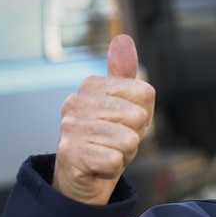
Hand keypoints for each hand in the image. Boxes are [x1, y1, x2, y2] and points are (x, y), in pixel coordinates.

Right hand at [53, 34, 155, 204]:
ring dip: (124, 154)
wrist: (85, 177)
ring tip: (107, 153)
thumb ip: (124, 74)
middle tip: (115, 142)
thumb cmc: (108, 139)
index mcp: (91, 85)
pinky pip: (115, 160)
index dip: (142, 115)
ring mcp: (70, 127)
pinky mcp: (70, 154)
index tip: (124, 124)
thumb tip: (123, 38)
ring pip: (128, 140)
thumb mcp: (124, 106)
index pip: (145, 93)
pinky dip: (113, 168)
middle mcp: (75, 102)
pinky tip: (99, 167)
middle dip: (134, 136)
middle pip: (138, 117)